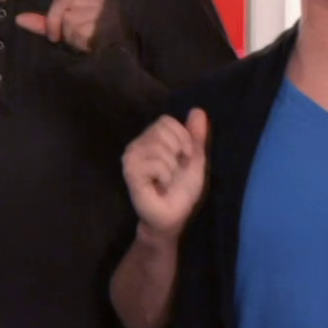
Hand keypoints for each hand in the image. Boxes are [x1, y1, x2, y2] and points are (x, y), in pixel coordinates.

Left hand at [15, 0, 109, 52]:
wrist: (117, 56)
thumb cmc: (91, 44)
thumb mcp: (66, 32)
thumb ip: (44, 24)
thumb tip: (18, 19)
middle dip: (52, 20)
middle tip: (57, 37)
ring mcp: (99, 9)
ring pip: (66, 16)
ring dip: (67, 34)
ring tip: (83, 40)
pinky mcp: (102, 20)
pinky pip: (75, 28)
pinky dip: (76, 40)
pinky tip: (90, 42)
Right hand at [124, 109, 210, 236]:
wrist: (173, 217)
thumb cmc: (182, 190)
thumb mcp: (195, 159)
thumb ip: (196, 136)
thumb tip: (198, 110)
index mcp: (150, 139)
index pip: (167, 121)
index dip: (183, 138)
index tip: (184, 157)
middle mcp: (136, 145)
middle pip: (163, 130)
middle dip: (178, 152)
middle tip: (173, 171)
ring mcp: (131, 158)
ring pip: (160, 147)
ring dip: (171, 168)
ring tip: (165, 180)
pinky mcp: (130, 172)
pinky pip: (156, 163)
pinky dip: (165, 175)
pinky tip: (158, 185)